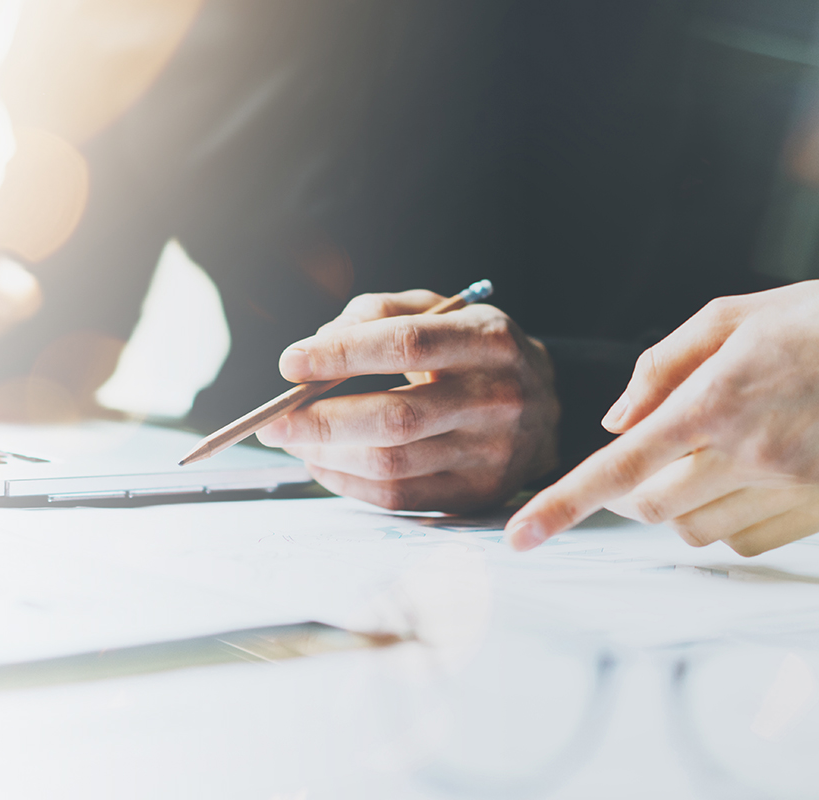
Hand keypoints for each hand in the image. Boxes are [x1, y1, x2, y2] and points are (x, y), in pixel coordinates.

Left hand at [255, 290, 559, 511]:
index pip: (408, 344)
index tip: (290, 363)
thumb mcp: (440, 311)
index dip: (343, 354)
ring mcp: (492, 454)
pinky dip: (346, 482)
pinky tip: (321, 463)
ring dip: (326, 454)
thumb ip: (378, 312)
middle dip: (320, 420)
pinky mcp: (478, 494)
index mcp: (489, 341)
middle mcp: (498, 399)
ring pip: (391, 463)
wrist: (547, 404)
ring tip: (291, 440)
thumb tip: (317, 343)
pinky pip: (398, 497)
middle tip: (272, 421)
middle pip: (396, 417)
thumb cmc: (473, 351)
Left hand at [508, 235, 818, 555]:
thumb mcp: (722, 319)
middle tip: (655, 456)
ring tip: (715, 457)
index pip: (618, 468)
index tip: (519, 538)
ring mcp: (791, 486)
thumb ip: (656, 371)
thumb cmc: (808, 320)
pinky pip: (744, 544)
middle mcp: (749, 452)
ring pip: (694, 532)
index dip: (561, 506)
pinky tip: (751, 477)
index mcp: (713, 401)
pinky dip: (728, 522)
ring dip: (682, 507)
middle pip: (650, 508)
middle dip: (634, 492)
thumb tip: (610, 425)